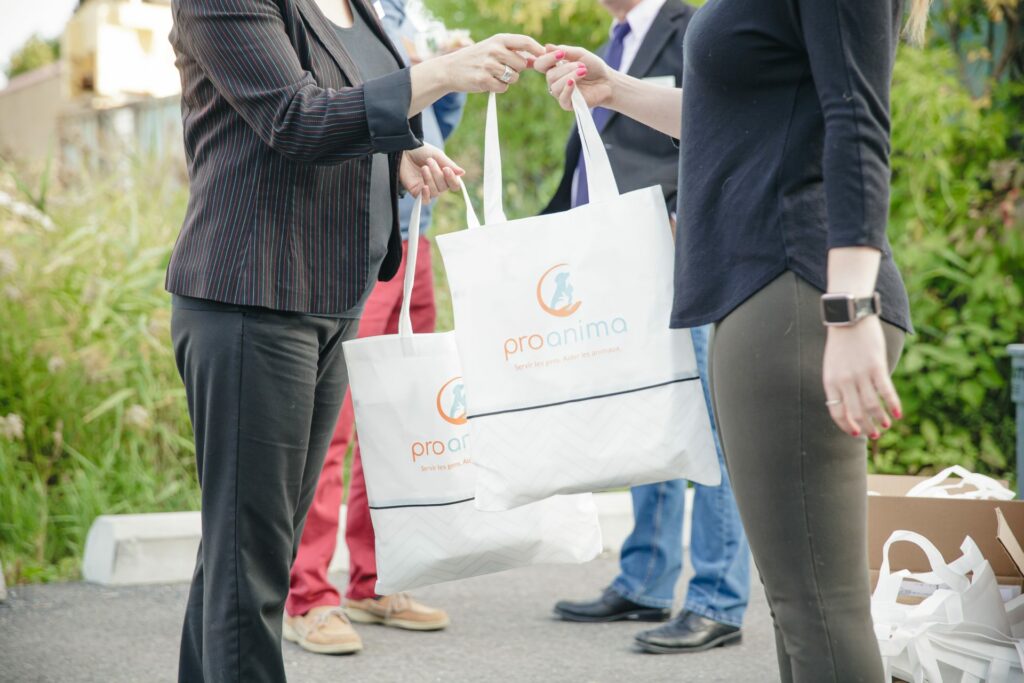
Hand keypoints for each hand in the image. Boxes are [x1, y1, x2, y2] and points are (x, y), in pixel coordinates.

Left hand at [400, 143, 464, 201]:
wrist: (403, 150)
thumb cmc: (420, 151)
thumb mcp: (437, 155)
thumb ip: (449, 164)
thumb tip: (462, 173)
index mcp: (444, 175)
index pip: (455, 184)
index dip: (453, 179)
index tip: (447, 169)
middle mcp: (437, 183)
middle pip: (444, 187)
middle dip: (437, 174)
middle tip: (429, 161)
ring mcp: (427, 188)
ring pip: (436, 192)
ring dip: (430, 179)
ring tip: (424, 167)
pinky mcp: (416, 192)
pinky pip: (425, 200)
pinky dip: (426, 195)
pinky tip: (424, 186)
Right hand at [434, 33, 543, 92]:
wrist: (450, 69)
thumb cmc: (477, 58)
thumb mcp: (494, 48)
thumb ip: (514, 52)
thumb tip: (537, 59)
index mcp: (498, 39)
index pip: (525, 41)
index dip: (538, 50)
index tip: (544, 57)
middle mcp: (494, 50)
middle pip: (522, 64)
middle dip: (517, 69)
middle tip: (502, 68)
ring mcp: (488, 65)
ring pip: (514, 77)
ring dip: (508, 80)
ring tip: (493, 74)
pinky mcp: (483, 80)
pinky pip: (504, 88)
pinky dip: (499, 87)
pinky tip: (488, 82)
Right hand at [533, 44, 614, 110]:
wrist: (608, 81)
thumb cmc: (593, 66)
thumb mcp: (580, 54)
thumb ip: (564, 51)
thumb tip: (547, 46)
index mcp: (554, 68)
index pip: (540, 64)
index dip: (547, 59)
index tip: (561, 54)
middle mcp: (555, 81)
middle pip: (549, 75)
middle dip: (566, 68)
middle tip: (581, 65)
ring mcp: (560, 93)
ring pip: (555, 86)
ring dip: (570, 76)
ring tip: (584, 71)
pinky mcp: (568, 104)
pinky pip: (562, 98)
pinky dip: (567, 89)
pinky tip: (574, 82)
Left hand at [822, 317, 901, 438]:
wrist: (849, 318)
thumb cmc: (841, 343)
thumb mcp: (832, 366)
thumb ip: (839, 385)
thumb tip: (850, 406)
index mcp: (830, 382)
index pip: (837, 412)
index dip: (847, 426)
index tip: (856, 433)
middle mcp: (844, 381)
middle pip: (856, 413)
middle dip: (866, 428)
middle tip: (875, 435)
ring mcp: (860, 374)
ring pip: (872, 405)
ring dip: (880, 419)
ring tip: (886, 425)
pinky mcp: (876, 366)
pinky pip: (886, 391)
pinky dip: (893, 405)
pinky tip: (898, 414)